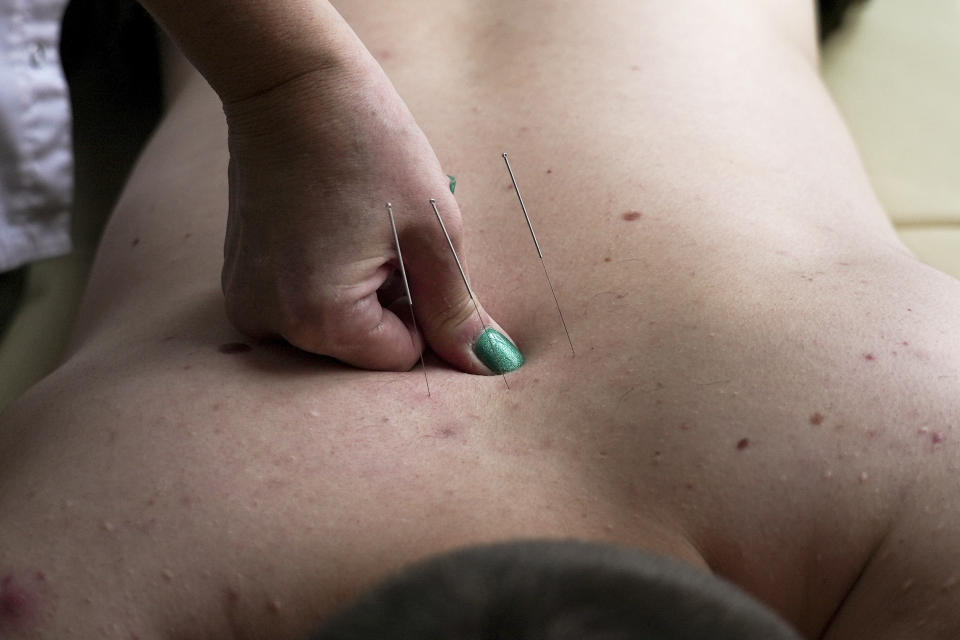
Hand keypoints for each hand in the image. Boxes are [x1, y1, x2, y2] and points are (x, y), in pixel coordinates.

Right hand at [219, 54, 521, 373]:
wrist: (290, 82)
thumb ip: (457, 311)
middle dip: (390, 306)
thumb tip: (493, 365)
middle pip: (363, 350)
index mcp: (320, 319)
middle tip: (382, 237)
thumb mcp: (432, 231)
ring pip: (335, 330)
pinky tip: (328, 230)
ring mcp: (248, 303)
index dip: (424, 314)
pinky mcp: (240, 282)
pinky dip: (327, 282)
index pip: (400, 358)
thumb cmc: (369, 145)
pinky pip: (303, 307)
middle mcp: (272, 324)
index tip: (414, 256)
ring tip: (354, 229)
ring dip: (360, 294)